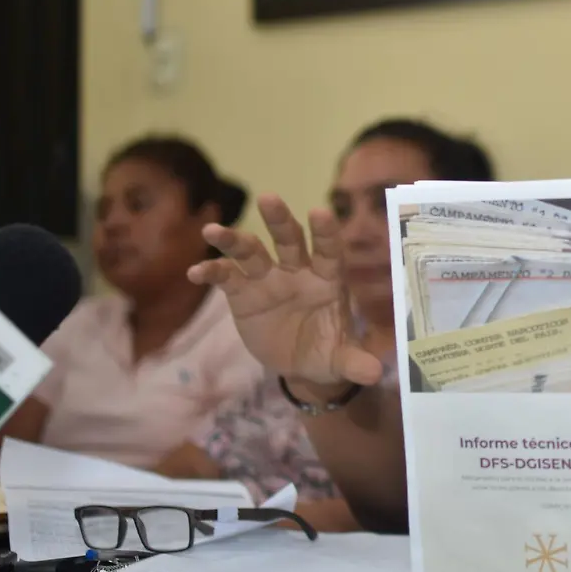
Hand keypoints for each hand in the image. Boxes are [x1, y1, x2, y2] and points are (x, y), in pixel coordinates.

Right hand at [187, 194, 382, 387]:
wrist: (300, 364)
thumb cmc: (327, 351)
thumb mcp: (342, 360)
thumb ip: (356, 362)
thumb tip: (375, 373)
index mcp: (328, 279)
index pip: (329, 251)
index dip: (325, 233)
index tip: (320, 212)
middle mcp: (298, 271)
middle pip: (289, 239)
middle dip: (279, 220)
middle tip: (268, 198)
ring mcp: (268, 279)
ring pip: (251, 251)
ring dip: (233, 240)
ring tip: (212, 231)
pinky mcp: (243, 293)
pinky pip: (226, 278)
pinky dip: (212, 272)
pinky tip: (196, 272)